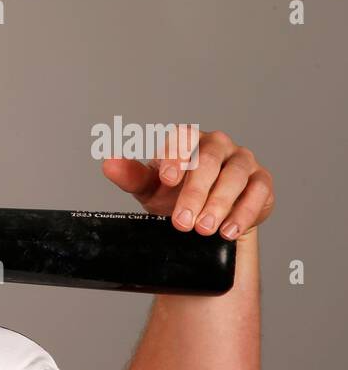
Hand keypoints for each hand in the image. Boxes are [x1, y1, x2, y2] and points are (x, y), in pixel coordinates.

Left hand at [101, 125, 273, 239]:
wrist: (204, 217)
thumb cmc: (174, 195)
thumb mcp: (149, 188)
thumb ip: (130, 176)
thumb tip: (108, 163)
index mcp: (188, 140)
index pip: (183, 138)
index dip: (176, 157)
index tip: (167, 180)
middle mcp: (217, 145)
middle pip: (208, 161)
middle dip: (194, 193)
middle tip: (181, 222)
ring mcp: (241, 161)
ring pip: (233, 177)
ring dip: (218, 205)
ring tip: (204, 229)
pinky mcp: (261, 181)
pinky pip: (257, 192)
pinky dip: (243, 213)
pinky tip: (228, 231)